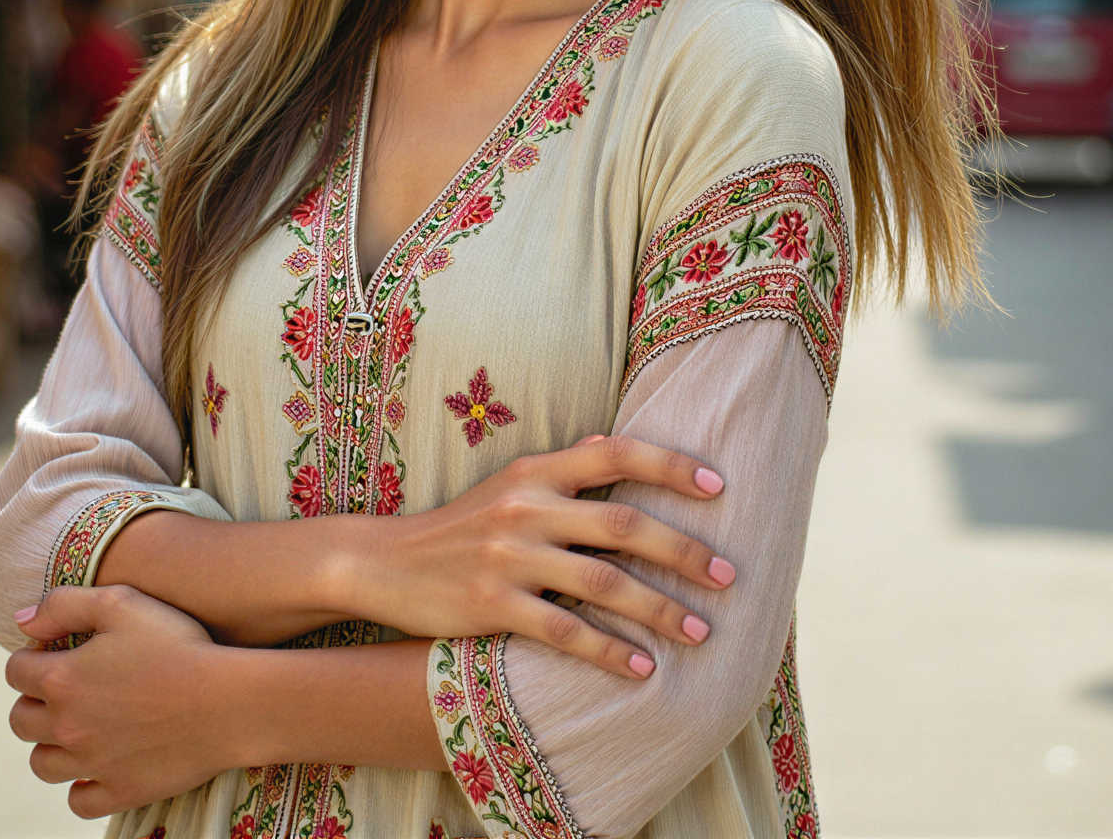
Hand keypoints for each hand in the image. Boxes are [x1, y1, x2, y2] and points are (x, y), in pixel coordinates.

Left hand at [7, 586, 241, 818]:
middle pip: (21, 720)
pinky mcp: (119, 791)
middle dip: (34, 702)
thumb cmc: (177, 645)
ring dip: (51, 745)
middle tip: (67, 690)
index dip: (32, 657)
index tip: (58, 652)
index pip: (16, 671)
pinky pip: (79, 801)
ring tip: (78, 728)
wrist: (226, 701)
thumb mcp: (122, 602)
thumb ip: (64, 604)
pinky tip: (98, 767)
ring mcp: (91, 764)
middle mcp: (66, 726)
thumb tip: (22, 621)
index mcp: (61, 679)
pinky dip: (81, 787)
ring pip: (42, 764)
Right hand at [349, 434, 736, 679]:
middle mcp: (527, 507)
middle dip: (683, 550)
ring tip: (701, 631)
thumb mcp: (506, 484)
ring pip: (602, 582)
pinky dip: (609, 650)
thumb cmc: (459, 525)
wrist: (384, 563)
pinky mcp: (491, 605)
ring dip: (659, 609)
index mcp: (536, 472)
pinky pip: (563, 631)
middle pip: (623, 524)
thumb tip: (610, 443)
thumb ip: (561, 468)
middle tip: (728, 575)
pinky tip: (642, 668)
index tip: (718, 484)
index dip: (670, 466)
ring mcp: (509, 556)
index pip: (616, 455)